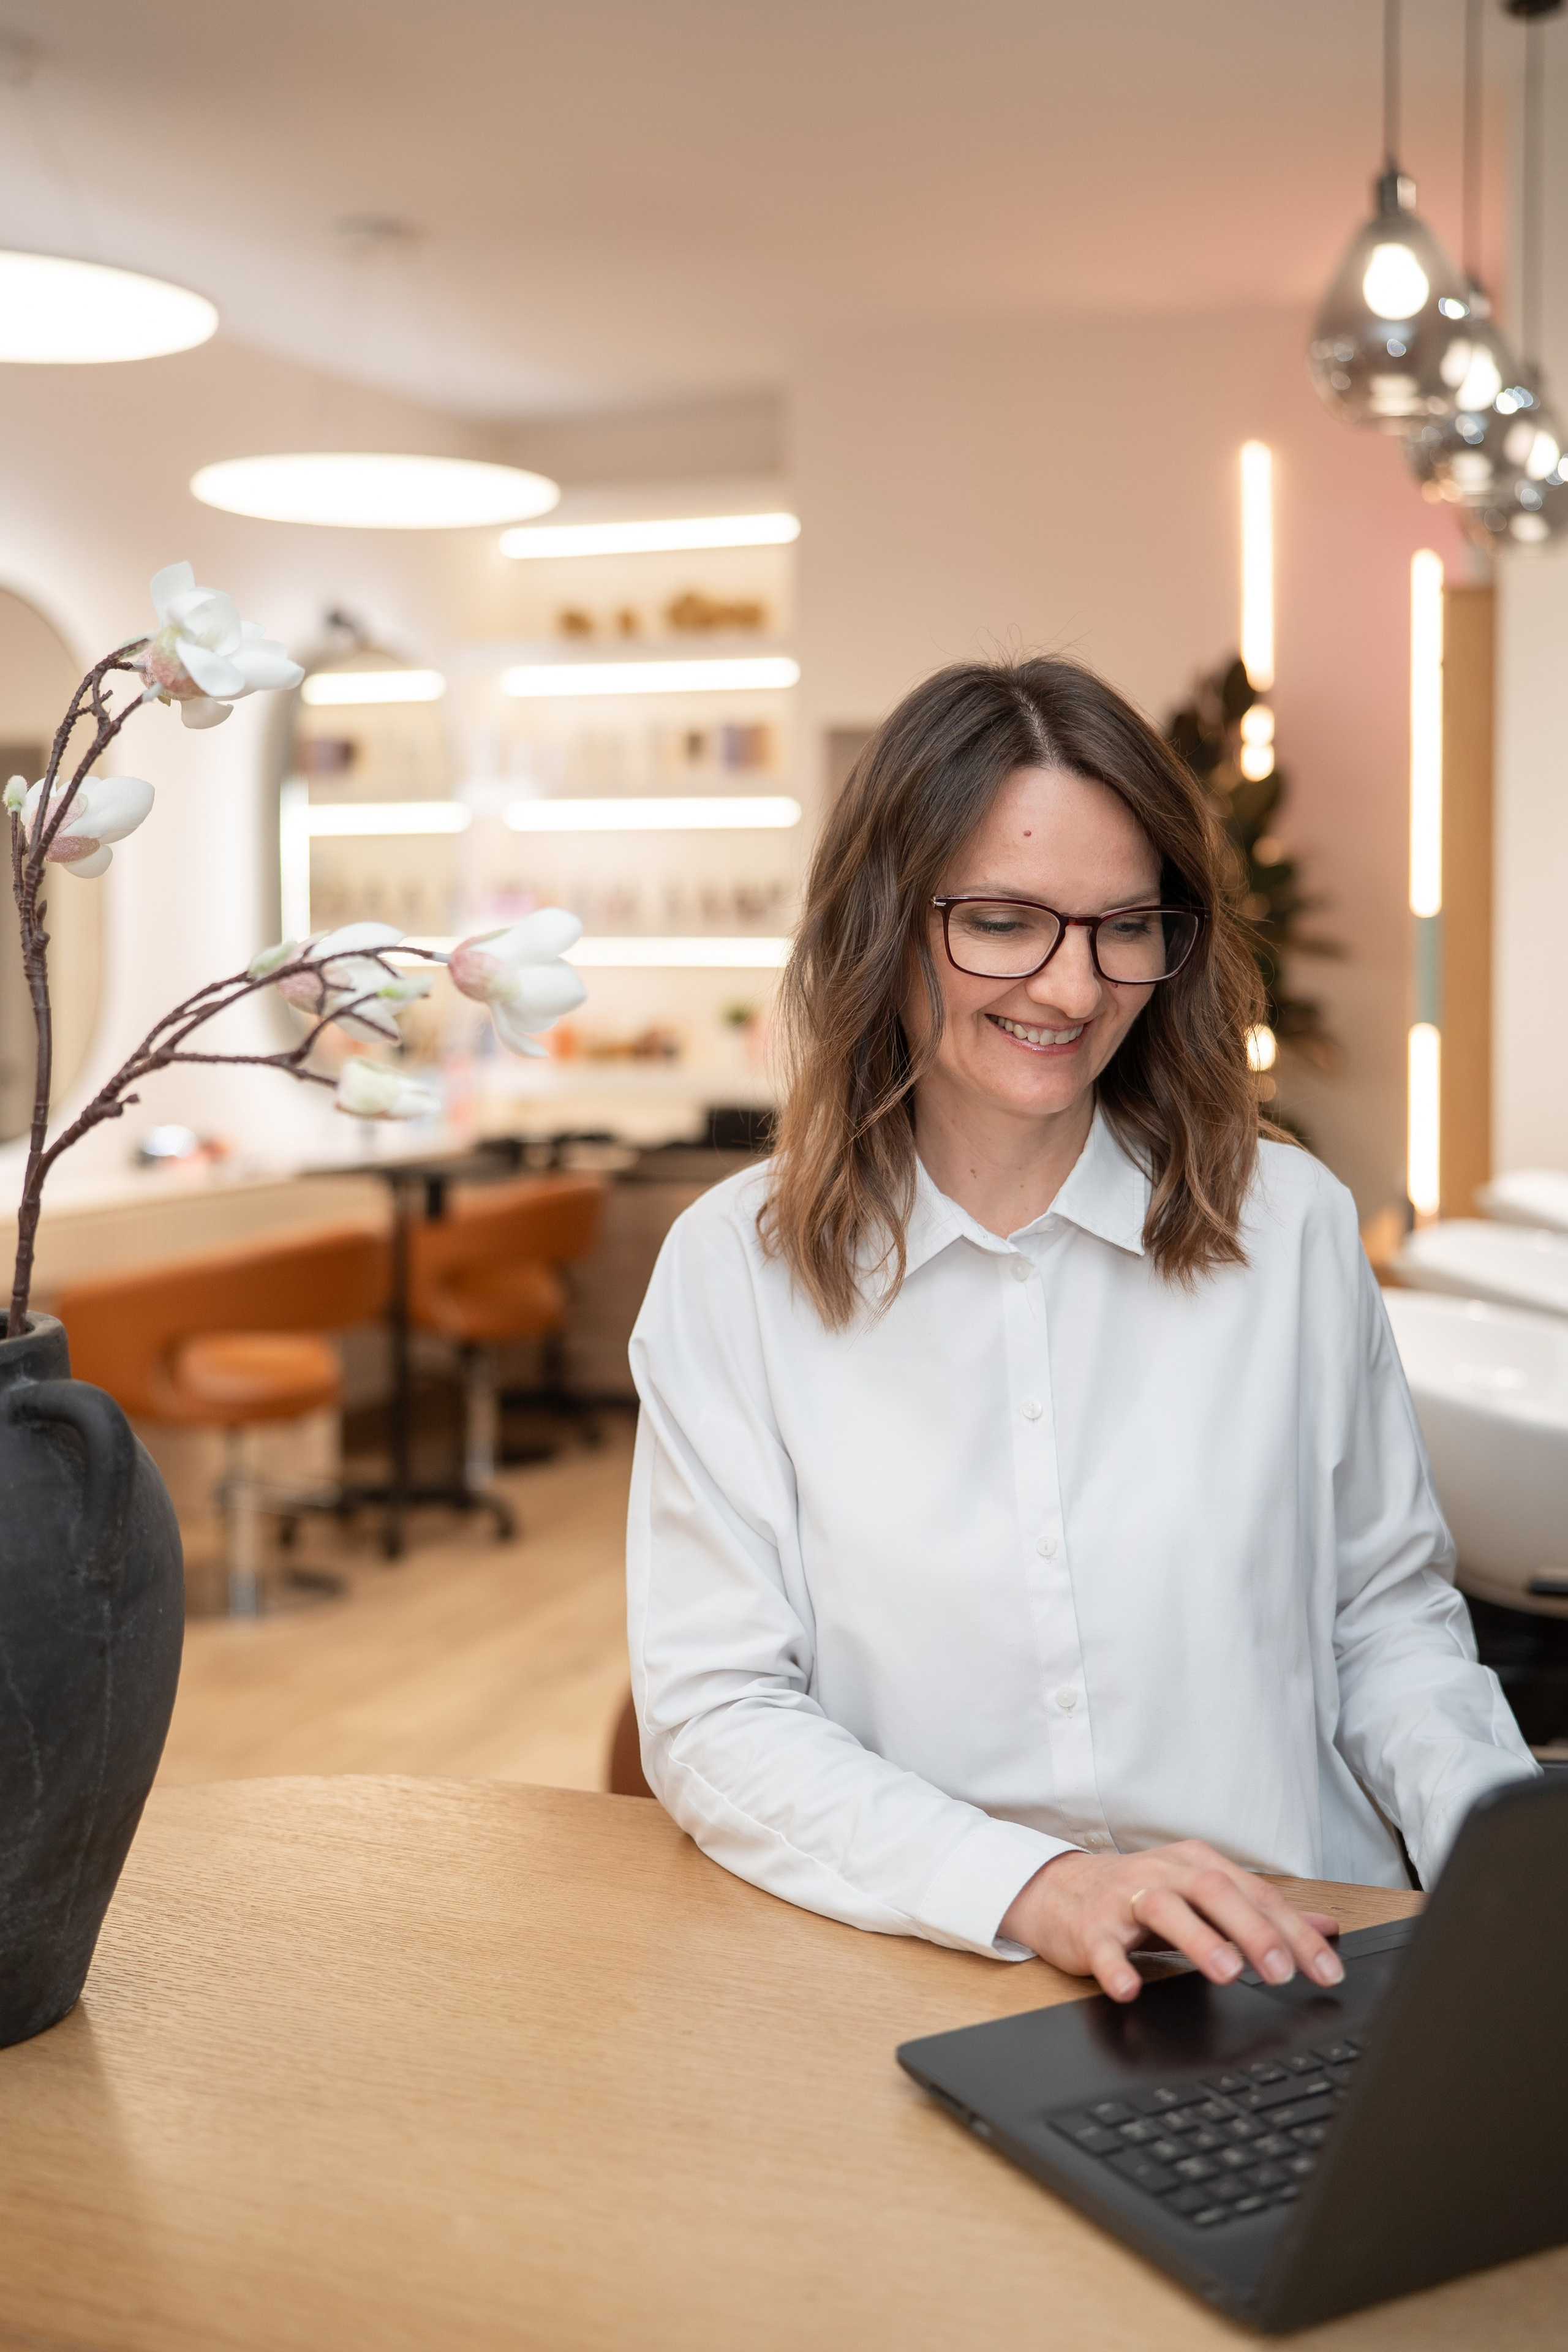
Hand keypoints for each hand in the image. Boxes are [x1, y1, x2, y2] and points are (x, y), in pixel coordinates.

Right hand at [998, 1840, 1344, 2003]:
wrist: (1059, 1891)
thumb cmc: (1141, 1895)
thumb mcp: (1203, 1896)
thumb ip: (1261, 1913)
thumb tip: (1325, 1927)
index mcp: (1197, 1864)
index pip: (1255, 1893)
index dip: (1294, 1931)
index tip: (1325, 1968)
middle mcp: (1164, 1872)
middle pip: (1214, 1891)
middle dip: (1254, 1931)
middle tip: (1283, 1971)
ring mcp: (1124, 1898)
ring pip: (1165, 1908)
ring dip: (1199, 1939)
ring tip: (1227, 1973)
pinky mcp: (1090, 1927)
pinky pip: (1104, 1947)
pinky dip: (1117, 1968)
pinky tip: (1130, 1988)